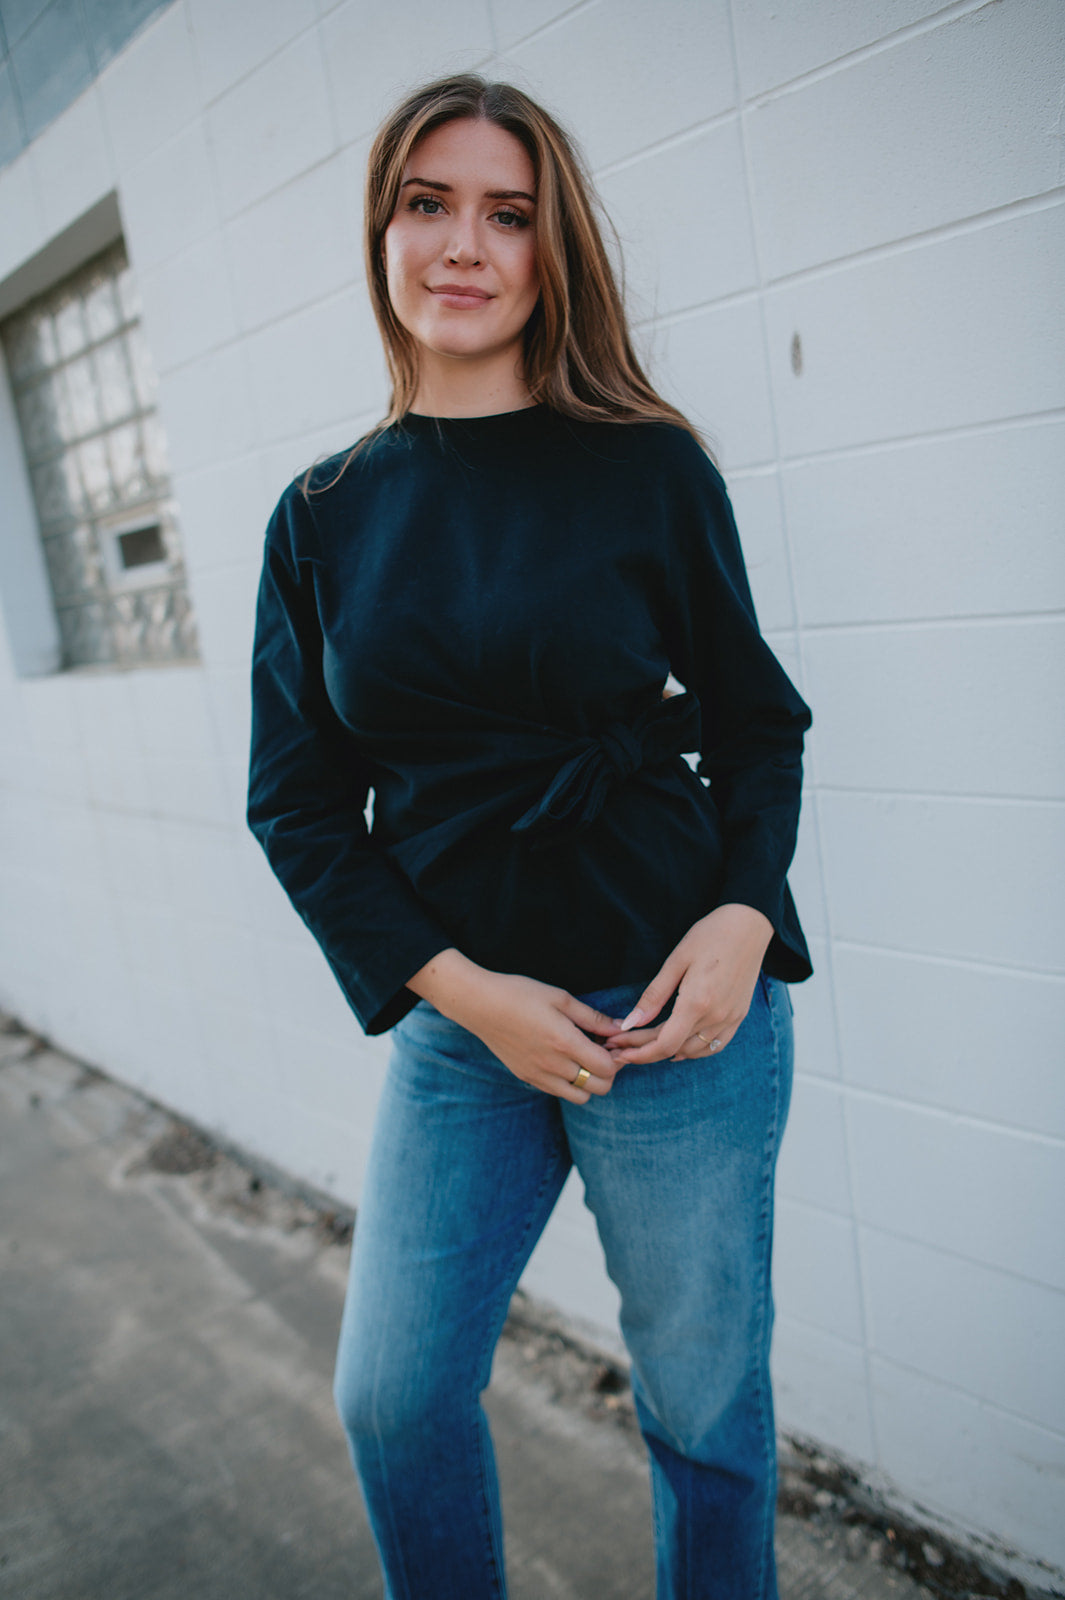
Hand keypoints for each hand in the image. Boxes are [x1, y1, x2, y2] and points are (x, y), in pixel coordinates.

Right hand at [407, 950, 624, 1102]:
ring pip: (580, 1097)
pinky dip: (569, 1083)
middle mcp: (554, 1065)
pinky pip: (559, 1092)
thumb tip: (620, 1027)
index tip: (610, 1042)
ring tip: (582, 1058)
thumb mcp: (561, 998)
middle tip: (600, 1051)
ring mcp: (539, 1075)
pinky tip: (563, 1060)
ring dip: (589, 1082)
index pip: (607, 1068)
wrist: (480, 1005)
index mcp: (565, 1042)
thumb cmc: (520, 994)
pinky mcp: (527, 1078)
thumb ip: (593, 1017)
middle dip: (608, 1072)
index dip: (616, 1057)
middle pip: (599, 1088)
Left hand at [603, 904, 773, 1064]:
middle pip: (675, 1048)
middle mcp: (716, 1016)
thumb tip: (630, 1023)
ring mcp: (731, 1018)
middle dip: (645, 1051)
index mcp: (697, 1002)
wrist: (749, 925)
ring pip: (694, 1050)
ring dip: (668, 1052)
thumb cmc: (710, 936)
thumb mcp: (676, 961)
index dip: (640, 1054)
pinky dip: (694, 1050)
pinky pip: (715, 1045)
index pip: (665, 1044)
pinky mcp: (739, 1016)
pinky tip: (679, 1046)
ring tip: (644, 1045)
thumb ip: (653, 996)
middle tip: (621, 1046)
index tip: (620, 1053)